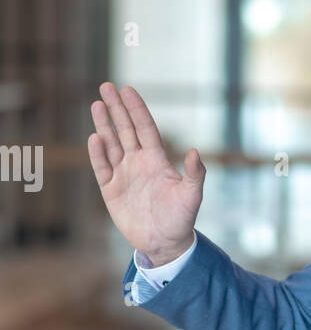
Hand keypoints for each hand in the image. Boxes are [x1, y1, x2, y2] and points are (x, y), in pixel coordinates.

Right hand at [87, 83, 204, 263]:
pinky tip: (95, 138)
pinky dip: (97, 154)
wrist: (165, 243)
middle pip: (125, 130)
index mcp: (157, 160)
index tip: (127, 90)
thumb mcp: (192, 196)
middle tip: (106, 86)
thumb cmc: (181, 218)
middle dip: (116, 108)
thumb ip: (195, 174)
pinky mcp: (111, 190)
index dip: (136, 109)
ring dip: (104, 125)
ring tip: (97, 104)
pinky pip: (101, 168)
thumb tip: (195, 152)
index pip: (145, 128)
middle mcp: (138, 162)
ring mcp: (123, 175)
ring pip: (111, 144)